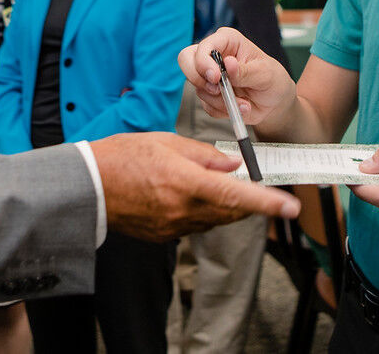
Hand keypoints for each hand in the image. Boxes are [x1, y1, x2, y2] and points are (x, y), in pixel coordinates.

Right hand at [90, 132, 299, 240]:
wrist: (88, 186)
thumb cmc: (123, 157)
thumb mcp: (166, 142)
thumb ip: (204, 155)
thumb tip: (233, 165)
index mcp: (185, 183)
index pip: (236, 197)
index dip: (267, 203)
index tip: (290, 207)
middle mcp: (183, 210)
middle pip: (231, 212)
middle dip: (249, 202)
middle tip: (254, 186)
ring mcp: (173, 227)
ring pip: (215, 220)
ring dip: (225, 205)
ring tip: (214, 183)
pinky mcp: (164, 235)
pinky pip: (195, 224)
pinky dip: (202, 211)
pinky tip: (189, 194)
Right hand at [178, 28, 296, 131]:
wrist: (274, 101)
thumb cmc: (272, 79)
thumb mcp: (265, 74)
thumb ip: (245, 71)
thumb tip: (229, 63)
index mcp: (227, 40)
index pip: (204, 46)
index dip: (203, 61)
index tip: (215, 77)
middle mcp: (213, 55)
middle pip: (186, 60)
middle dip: (198, 79)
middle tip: (216, 90)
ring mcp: (209, 75)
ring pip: (198, 88)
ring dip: (220, 101)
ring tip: (243, 103)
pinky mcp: (209, 94)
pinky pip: (206, 105)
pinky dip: (223, 110)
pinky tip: (240, 107)